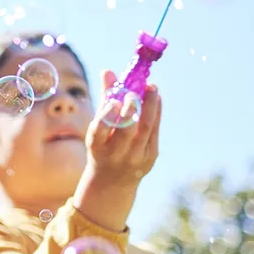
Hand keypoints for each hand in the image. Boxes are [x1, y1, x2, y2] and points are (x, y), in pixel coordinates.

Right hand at [71, 69, 162, 230]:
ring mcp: (135, 157)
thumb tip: (108, 71)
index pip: (100, 131)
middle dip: (133, 109)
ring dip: (150, 107)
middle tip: (137, 91)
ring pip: (145, 129)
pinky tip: (156, 98)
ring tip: (152, 87)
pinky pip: (154, 132)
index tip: (114, 101)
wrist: (112, 182)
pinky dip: (156, 113)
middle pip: (127, 131)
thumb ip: (104, 99)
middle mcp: (115, 154)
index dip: (107, 116)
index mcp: (97, 147)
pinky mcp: (150, 157)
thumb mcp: (97, 129)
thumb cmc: (103, 147)